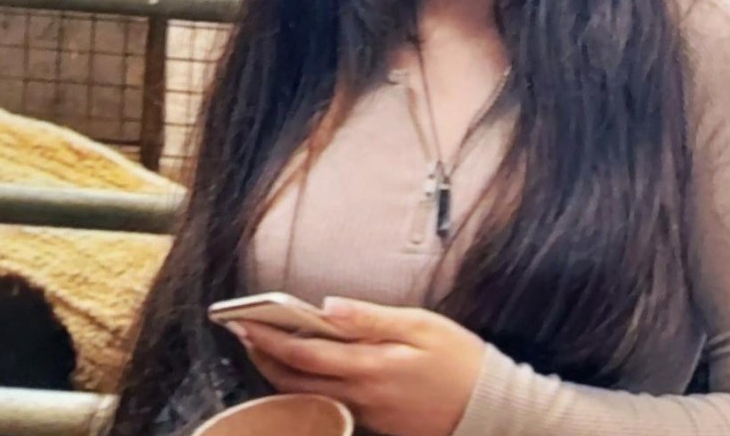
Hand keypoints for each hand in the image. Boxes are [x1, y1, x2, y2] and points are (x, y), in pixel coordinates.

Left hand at [229, 297, 485, 435]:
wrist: (488, 409)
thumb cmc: (458, 359)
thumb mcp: (420, 325)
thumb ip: (369, 317)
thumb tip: (326, 306)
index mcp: (369, 367)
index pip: (303, 352)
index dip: (268, 337)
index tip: (242, 321)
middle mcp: (359, 396)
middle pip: (295, 380)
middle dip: (263, 357)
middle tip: (241, 332)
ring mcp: (365, 415)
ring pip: (307, 396)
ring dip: (279, 373)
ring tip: (264, 348)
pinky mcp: (374, 423)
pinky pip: (327, 405)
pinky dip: (305, 386)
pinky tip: (303, 371)